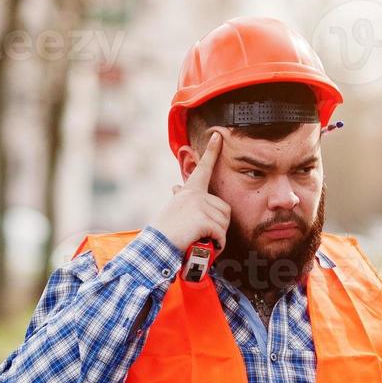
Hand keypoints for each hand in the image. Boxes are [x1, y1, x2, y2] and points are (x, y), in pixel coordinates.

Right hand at [151, 132, 229, 251]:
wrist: (156, 246)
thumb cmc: (166, 231)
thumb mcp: (174, 209)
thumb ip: (181, 198)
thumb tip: (176, 187)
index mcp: (190, 191)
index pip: (203, 168)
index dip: (212, 152)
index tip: (218, 135)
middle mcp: (195, 194)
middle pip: (225, 209)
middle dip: (220, 226)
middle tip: (204, 234)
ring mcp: (199, 204)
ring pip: (224, 223)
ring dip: (218, 237)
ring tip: (201, 240)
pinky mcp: (202, 218)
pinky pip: (221, 234)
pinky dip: (217, 244)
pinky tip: (205, 245)